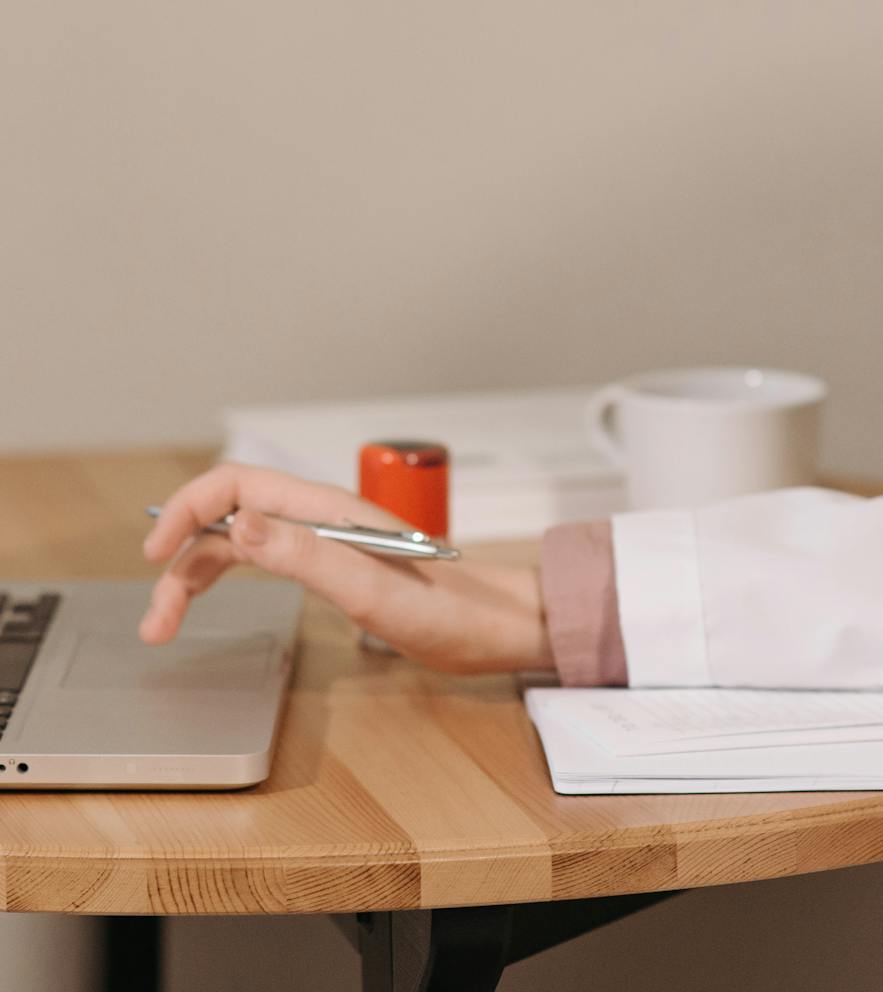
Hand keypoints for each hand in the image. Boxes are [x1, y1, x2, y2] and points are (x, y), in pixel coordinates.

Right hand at [141, 462, 554, 675]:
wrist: (497, 625)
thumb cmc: (450, 612)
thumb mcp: (374, 592)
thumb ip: (309, 557)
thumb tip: (240, 525)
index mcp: (330, 511)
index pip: (238, 485)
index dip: (189, 509)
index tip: (155, 554)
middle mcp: (323, 516)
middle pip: (230, 513)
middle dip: (181, 556)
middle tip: (155, 621)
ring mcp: (326, 538)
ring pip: (240, 540)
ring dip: (195, 575)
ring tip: (164, 626)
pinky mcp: (333, 562)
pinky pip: (264, 556)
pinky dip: (225, 576)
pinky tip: (206, 600)